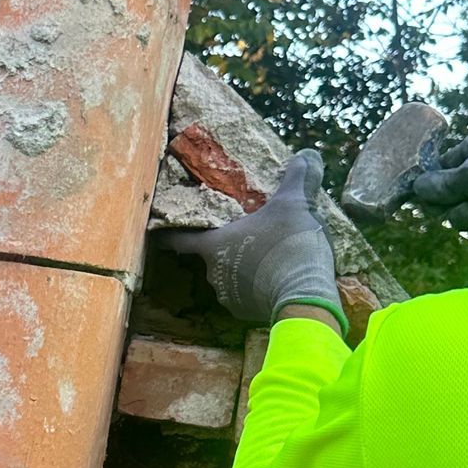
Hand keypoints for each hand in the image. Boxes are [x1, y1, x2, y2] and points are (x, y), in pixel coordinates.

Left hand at [158, 150, 345, 328]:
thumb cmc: (289, 244)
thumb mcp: (296, 204)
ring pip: (230, 277)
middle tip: (244, 235)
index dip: (170, 234)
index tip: (161, 230)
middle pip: (211, 256)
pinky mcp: (246, 313)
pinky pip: (247, 295)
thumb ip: (298, 178)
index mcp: (213, 245)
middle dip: (225, 247)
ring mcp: (229, 297)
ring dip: (243, 268)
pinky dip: (257, 287)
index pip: (179, 239)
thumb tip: (306, 154)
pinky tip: (276, 278)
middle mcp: (213, 273)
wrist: (305, 295)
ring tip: (267, 257)